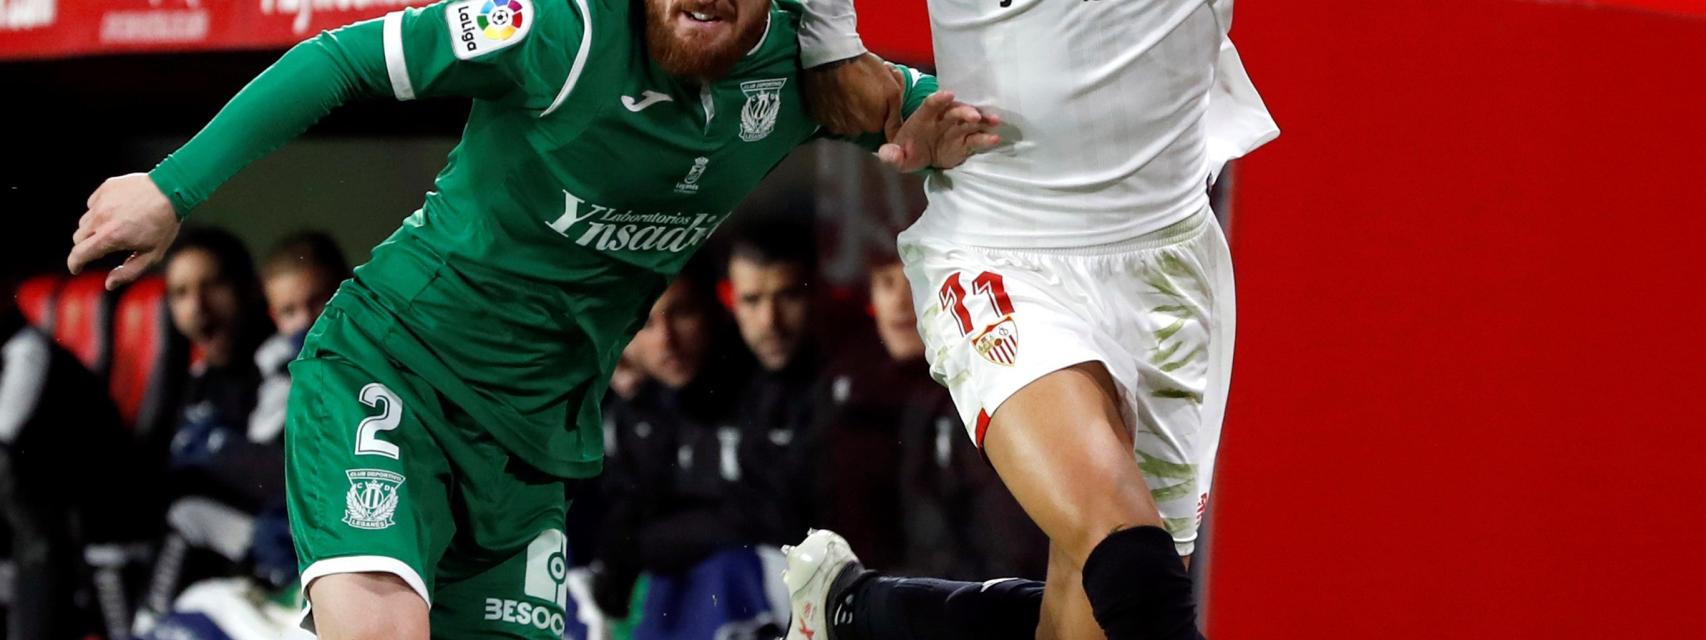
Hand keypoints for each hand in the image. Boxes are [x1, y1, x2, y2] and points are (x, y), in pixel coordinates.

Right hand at [68, 173, 180, 289]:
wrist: (173, 190)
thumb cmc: (164, 224)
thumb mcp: (152, 254)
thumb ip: (128, 272)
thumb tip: (109, 284)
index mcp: (110, 236)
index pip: (79, 254)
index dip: (74, 264)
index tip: (76, 269)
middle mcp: (101, 218)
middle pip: (79, 238)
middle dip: (86, 247)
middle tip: (102, 248)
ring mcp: (102, 201)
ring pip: (85, 221)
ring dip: (93, 229)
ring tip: (116, 228)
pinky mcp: (105, 188)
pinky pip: (93, 204)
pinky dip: (99, 212)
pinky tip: (118, 212)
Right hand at [800, 53, 903, 138]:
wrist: (832, 56)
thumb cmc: (862, 68)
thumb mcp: (891, 88)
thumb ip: (896, 115)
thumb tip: (896, 133)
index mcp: (873, 124)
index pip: (881, 123)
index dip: (880, 107)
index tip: (876, 94)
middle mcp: (854, 129)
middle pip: (864, 124)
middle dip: (865, 109)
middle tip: (862, 89)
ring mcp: (835, 124)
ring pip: (847, 122)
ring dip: (849, 110)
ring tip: (848, 90)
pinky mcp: (820, 117)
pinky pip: (831, 117)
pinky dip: (834, 108)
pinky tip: (837, 93)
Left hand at [879, 89, 1002, 172]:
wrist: (918, 158)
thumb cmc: (906, 153)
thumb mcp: (895, 157)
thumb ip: (890, 155)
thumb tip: (886, 153)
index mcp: (923, 118)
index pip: (930, 105)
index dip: (939, 99)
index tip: (948, 94)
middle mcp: (942, 120)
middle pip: (955, 111)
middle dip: (965, 111)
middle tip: (975, 116)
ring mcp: (956, 130)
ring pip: (970, 122)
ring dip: (982, 120)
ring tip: (994, 121)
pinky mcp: (966, 142)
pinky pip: (977, 139)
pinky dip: (986, 138)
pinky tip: (996, 138)